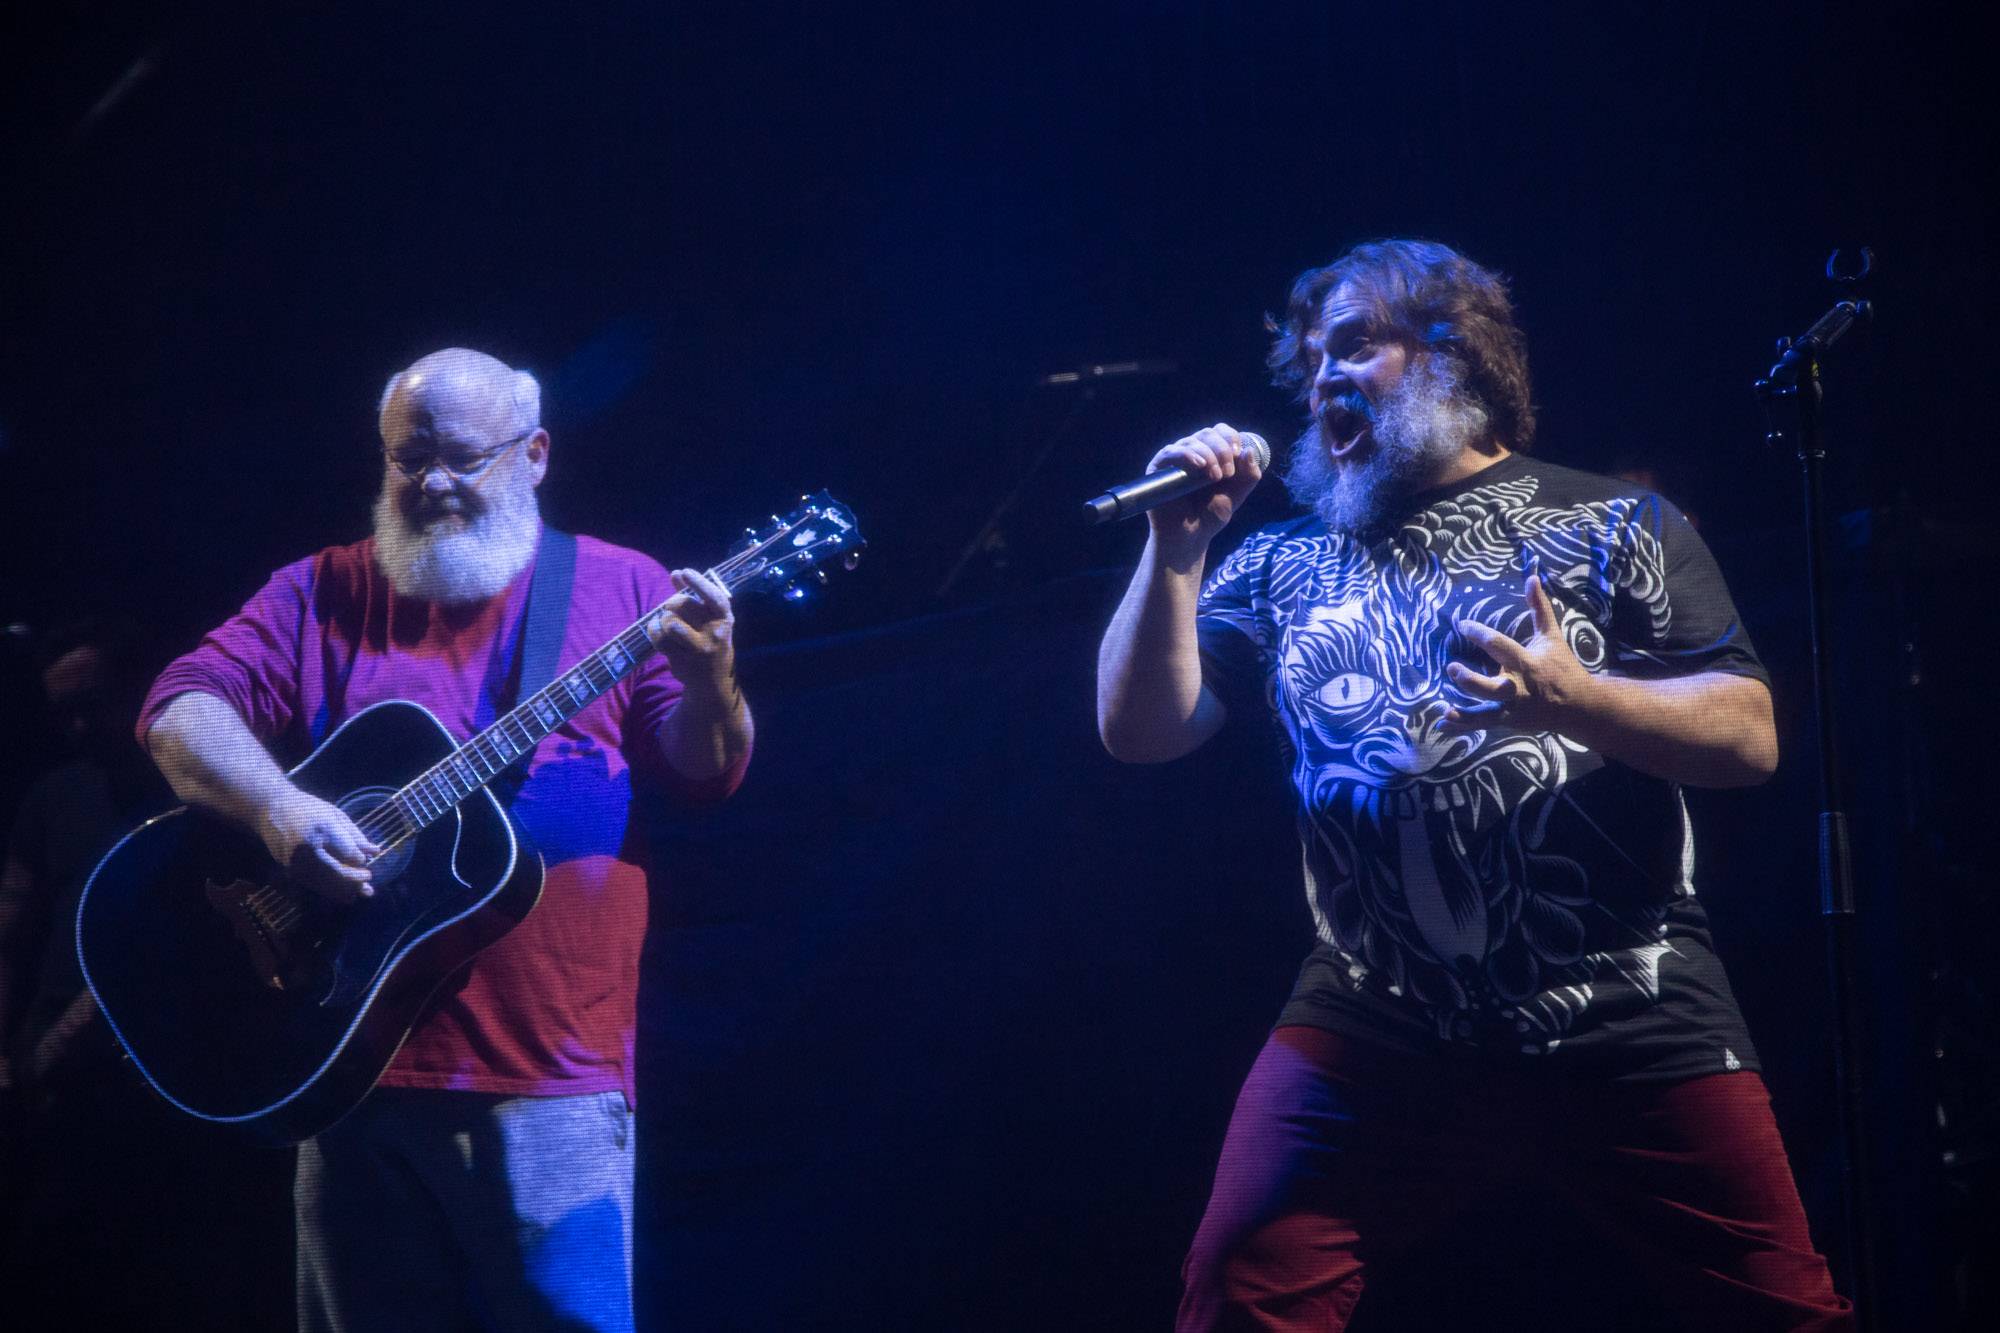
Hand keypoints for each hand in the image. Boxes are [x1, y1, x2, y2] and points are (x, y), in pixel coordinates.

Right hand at [258, 787, 379, 902]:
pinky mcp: (288, 869)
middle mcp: (308, 848)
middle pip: (336, 872)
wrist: (270, 808)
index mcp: (324, 829)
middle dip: (355, 880)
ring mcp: (295, 861)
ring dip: (344, 890)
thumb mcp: (335, 815)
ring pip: (324, 883)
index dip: (360, 861)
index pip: (348, 854)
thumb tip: (375, 852)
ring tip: (361, 893)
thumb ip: (354, 835)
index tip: (366, 862)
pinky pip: (313, 884)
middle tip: (368, 879)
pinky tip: (343, 893)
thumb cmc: (308, 808)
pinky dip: (329, 889)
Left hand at [647, 568, 737, 696]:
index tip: (684, 572)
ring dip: (663, 619)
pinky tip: (656, 629)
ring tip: (666, 622)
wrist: (713, 681)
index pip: (714, 597)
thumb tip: (676, 573)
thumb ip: (693, 595)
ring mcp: (700, 649)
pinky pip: (660, 638)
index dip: (699, 582)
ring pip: (670, 622)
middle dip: (671, 603)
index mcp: (725, 619)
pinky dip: (654, 630)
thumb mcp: (709, 619)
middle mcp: (716, 633)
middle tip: (671, 608)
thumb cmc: (709, 641)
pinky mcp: (684, 660)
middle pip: (684, 605)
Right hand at [1144, 424, 1264, 561]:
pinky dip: (1188, 455)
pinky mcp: (1158, 467)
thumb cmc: (1210, 516)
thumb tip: (1250, 451)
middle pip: (1208, 433)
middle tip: (1228, 474)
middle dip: (1222, 449)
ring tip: (1216, 477)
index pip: (1220, 431)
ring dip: (1209, 455)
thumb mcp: (1237, 495)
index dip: (1231, 437)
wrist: (1190, 537)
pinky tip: (1200, 466)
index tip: (1239, 454)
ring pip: (1192, 441)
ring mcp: (1174, 459)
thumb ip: (1249, 475)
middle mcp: (1192, 452)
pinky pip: (1172, 452)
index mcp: (1210, 454)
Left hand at [1441, 559, 1599, 734]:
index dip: (1479, 634)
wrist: (1579, 706)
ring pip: (1487, 713)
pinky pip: (1483, 725)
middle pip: (1491, 687)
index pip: (1500, 646)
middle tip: (1452, 668)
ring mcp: (1513, 708)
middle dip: (1470, 681)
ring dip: (1465, 713)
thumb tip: (1531, 577)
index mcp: (1527, 663)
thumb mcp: (1552, 636)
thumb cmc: (1562, 667)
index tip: (1461, 624)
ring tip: (1444, 709)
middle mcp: (1519, 687)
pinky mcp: (1508, 722)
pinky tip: (1443, 724)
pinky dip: (1464, 725)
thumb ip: (1539, 608)